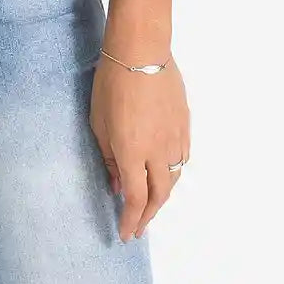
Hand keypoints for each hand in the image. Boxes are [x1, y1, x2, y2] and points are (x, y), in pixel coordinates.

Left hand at [89, 50, 189, 241]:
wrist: (141, 49)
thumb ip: (109, 158)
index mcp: (133, 152)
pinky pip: (183, 157)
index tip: (125, 234)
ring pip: (175, 178)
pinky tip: (167, 172)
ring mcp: (175, 136)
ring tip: (152, 202)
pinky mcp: (185, 122)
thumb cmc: (111, 81)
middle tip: (139, 226)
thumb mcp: (99, 122)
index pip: (135, 199)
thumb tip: (117, 184)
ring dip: (163, 195)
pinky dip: (175, 171)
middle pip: (159, 195)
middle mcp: (158, 150)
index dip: (131, 220)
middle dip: (148, 215)